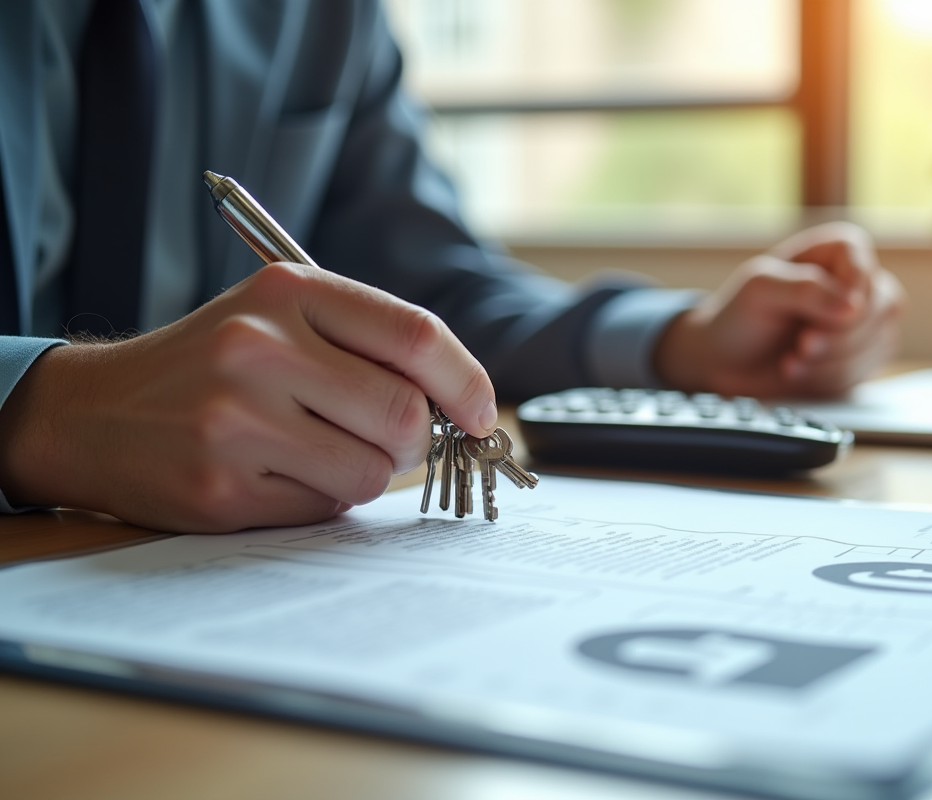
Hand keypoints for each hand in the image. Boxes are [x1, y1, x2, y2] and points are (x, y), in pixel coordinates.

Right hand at [0, 263, 496, 532]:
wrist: (92, 412)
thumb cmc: (211, 364)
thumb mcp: (280, 317)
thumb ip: (366, 343)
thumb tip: (462, 402)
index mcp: (288, 291)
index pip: (416, 335)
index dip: (466, 381)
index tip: (480, 413)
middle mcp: (261, 347)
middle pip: (403, 414)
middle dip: (412, 439)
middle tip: (383, 438)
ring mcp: (237, 420)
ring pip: (372, 471)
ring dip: (365, 472)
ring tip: (314, 451)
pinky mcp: (221, 487)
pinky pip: (325, 507)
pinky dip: (320, 498)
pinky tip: (274, 475)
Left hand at [653, 222, 903, 398]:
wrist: (726, 363)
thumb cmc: (739, 317)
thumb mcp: (760, 290)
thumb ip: (805, 289)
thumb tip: (853, 305)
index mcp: (835, 252)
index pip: (863, 261)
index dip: (851, 291)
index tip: (823, 314)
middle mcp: (856, 283)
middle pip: (882, 305)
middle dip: (839, 336)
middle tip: (801, 345)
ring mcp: (864, 323)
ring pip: (879, 342)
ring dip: (832, 362)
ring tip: (791, 362)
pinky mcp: (861, 359)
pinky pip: (867, 372)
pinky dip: (830, 380)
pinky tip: (800, 373)